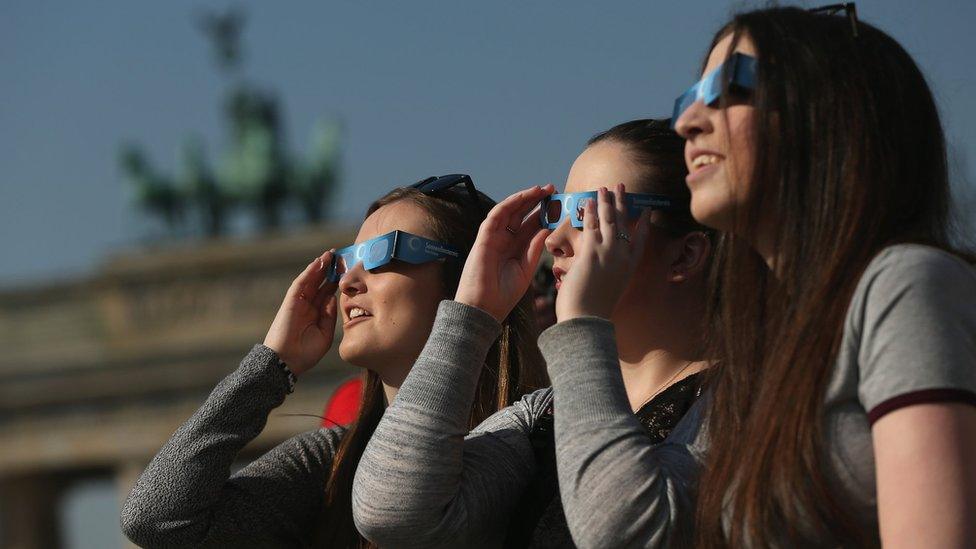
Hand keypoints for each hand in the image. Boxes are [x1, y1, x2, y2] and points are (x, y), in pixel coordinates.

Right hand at [263, 249, 339, 375]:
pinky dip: (309, 272)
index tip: (350, 270)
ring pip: (311, 279)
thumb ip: (330, 316)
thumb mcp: (325, 334)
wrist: (286, 362)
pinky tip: (318, 262)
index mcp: (318, 313)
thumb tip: (335, 298)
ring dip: (320, 266)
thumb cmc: (305, 353)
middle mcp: (308, 305)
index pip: (329, 292)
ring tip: (331, 254)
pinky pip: (300, 284)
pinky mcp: (290, 302)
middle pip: (321, 282)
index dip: (339, 280)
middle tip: (342, 255)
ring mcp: (299, 302)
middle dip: (331, 269)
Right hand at [455, 184, 554, 321]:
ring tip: (542, 189)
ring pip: (510, 211)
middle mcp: (505, 241)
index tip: (561, 205)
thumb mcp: (525, 269)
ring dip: (525, 198)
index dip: (545, 214)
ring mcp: (494, 238)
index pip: (531, 226)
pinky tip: (524, 196)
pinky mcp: (484, 237)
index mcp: (515, 249)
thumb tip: (547, 228)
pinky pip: (496, 215)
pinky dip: (510, 204)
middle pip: (521, 215)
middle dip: (537, 201)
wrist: (483, 308)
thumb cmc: (503, 295)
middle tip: (553, 189)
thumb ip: (534, 249)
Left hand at [555, 184, 650, 320]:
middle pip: (625, 223)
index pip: (641, 239)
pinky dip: (590, 212)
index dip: (644, 223)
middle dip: (622, 203)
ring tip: (603, 188)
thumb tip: (596, 272)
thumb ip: (607, 276)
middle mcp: (623, 257)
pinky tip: (588, 201)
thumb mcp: (607, 290)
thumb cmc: (592, 310)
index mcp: (630, 267)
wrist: (586, 320)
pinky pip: (592, 226)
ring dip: (606, 201)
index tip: (646, 210)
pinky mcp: (592, 252)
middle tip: (621, 187)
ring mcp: (609, 253)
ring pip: (609, 220)